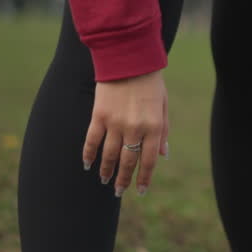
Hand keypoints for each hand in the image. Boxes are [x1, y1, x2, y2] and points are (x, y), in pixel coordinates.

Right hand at [83, 69, 168, 196]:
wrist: (129, 59)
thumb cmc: (150, 82)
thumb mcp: (163, 106)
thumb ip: (163, 132)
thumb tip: (163, 155)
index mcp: (154, 127)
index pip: (148, 161)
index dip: (143, 178)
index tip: (140, 191)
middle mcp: (135, 128)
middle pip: (127, 162)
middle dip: (123, 179)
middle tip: (118, 191)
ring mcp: (115, 123)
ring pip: (108, 155)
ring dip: (106, 170)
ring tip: (104, 180)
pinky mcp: (99, 115)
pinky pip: (92, 141)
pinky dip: (89, 154)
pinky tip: (88, 164)